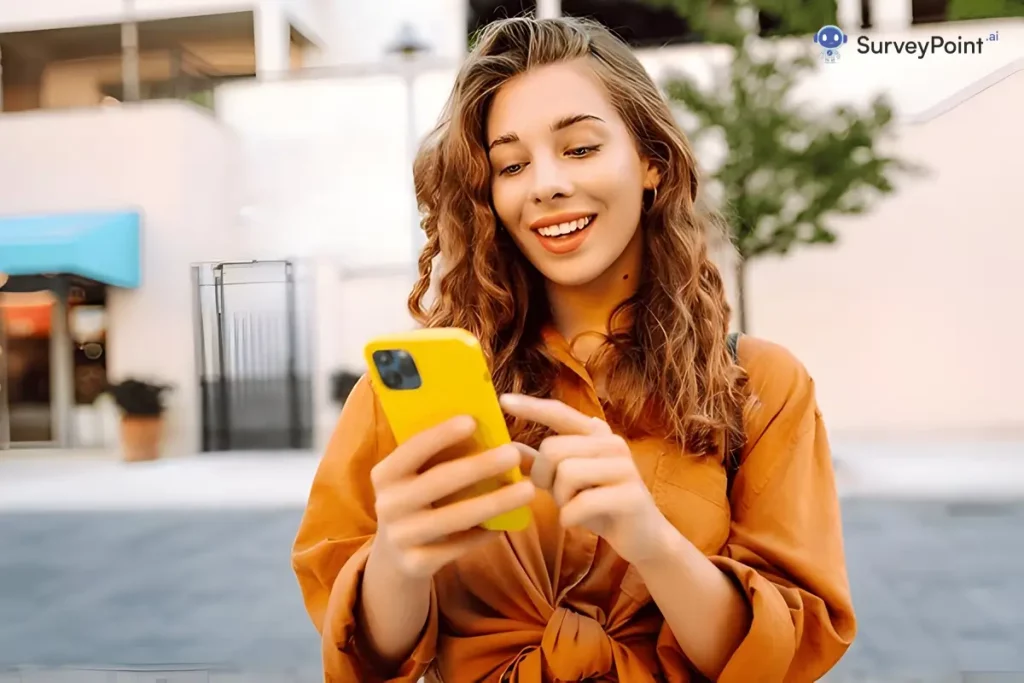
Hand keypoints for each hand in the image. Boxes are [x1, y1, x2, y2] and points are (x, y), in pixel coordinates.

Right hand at [369, 415, 535, 578]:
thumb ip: (438, 458)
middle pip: (438, 482)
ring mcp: (400, 536)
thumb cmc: (417, 500)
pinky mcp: (417, 563)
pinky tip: (508, 523)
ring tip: (528, 490)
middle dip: (479, 467)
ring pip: (455, 517)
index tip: (472, 421)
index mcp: (385, 474)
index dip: (440, 435)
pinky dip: (485, 532)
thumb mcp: (414, 478)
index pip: (412, 449)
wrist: (394, 556)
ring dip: (495, 502)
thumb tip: (484, 428)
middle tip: (514, 454)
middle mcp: (387, 504)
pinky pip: (459, 546)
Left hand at [499, 394, 670, 566]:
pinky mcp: (630, 495)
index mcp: (596, 435)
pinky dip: (569, 517)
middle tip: (556, 494)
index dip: (532, 406)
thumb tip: (509, 447)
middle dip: (544, 477)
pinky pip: (580, 503)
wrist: (643, 537)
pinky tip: (576, 521)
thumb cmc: (599, 505)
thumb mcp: (566, 482)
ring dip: (560, 499)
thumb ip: (541, 464)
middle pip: (553, 449)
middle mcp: (612, 443)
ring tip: (572, 507)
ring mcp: (624, 467)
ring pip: (566, 474)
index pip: (560, 413)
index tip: (503, 400)